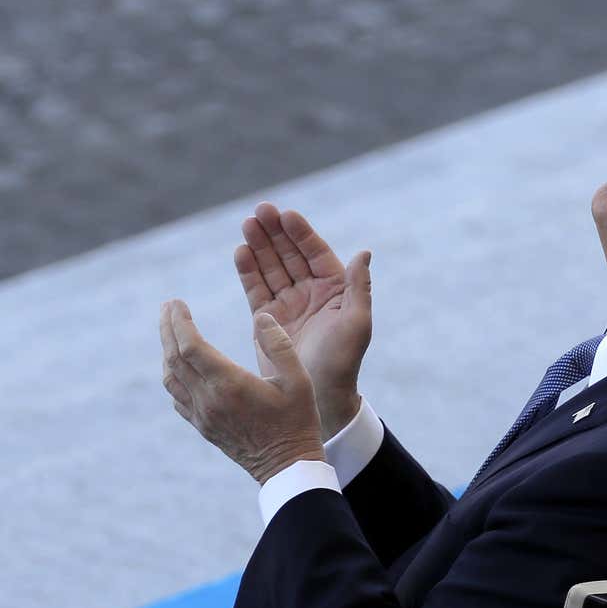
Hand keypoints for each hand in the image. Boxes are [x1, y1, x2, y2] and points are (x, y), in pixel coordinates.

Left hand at [160, 301, 325, 483]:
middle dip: (168, 329)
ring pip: (170, 378)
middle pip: (174, 358)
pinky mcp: (203, 426)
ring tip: (170, 331)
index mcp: (230, 384)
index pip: (191, 346)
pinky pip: (177, 397)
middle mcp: (209, 399)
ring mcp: (202, 415)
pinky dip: (172, 375)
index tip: (176, 302)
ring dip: (167, 351)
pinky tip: (179, 366)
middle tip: (167, 306)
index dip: (180, 322)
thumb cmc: (298, 420)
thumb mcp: (299, 379)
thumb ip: (279, 345)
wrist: (287, 466)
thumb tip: (262, 316)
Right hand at [236, 203, 371, 440]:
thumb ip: (359, 287)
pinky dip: (248, 271)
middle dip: (275, 233)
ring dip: (259, 246)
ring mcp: (289, 304)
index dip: (301, 233)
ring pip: (271, 268)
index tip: (286, 214)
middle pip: (290, 255)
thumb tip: (364, 252)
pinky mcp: (268, 319)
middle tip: (258, 211)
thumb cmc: (343, 361)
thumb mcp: (356, 323)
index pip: (316, 253)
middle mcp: (312, 293)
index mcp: (335, 290)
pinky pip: (257, 288)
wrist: (318, 396)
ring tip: (246, 225)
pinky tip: (240, 252)